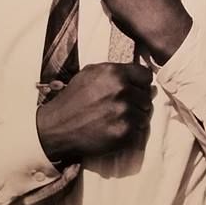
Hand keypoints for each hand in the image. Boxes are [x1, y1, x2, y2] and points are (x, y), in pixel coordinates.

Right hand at [36, 62, 152, 163]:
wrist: (58, 127)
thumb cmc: (74, 99)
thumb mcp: (91, 73)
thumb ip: (116, 71)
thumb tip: (139, 77)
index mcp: (114, 73)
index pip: (146, 76)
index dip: (141, 83)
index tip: (136, 89)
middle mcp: (122, 90)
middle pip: (147, 96)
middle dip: (138, 101)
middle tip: (123, 107)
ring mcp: (124, 113)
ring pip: (145, 114)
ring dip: (135, 117)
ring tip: (118, 119)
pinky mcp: (124, 133)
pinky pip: (138, 131)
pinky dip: (131, 131)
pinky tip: (116, 128)